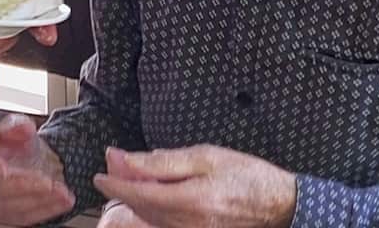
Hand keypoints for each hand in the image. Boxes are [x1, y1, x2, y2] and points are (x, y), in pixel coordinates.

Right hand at [0, 114, 73, 224]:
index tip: (4, 171)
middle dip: (26, 186)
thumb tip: (23, 128)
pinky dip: (44, 211)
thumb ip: (18, 124)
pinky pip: (20, 218)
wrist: (24, 158)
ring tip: (62, 193)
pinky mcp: (0, 213)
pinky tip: (61, 203)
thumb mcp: (18, 124)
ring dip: (39, 201)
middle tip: (50, 183)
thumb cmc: (14, 141)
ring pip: (9, 206)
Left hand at [93, 145, 296, 227]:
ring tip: (129, 177)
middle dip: (122, 187)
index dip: (115, 182)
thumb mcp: (207, 157)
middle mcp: (184, 224)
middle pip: (139, 208)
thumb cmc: (246, 176)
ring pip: (148, 219)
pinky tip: (151, 196)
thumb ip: (165, 162)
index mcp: (188, 201)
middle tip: (114, 166)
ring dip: (134, 199)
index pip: (137, 193)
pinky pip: (162, 226)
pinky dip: (150, 211)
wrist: (277, 205)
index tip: (101, 171)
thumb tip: (129, 160)